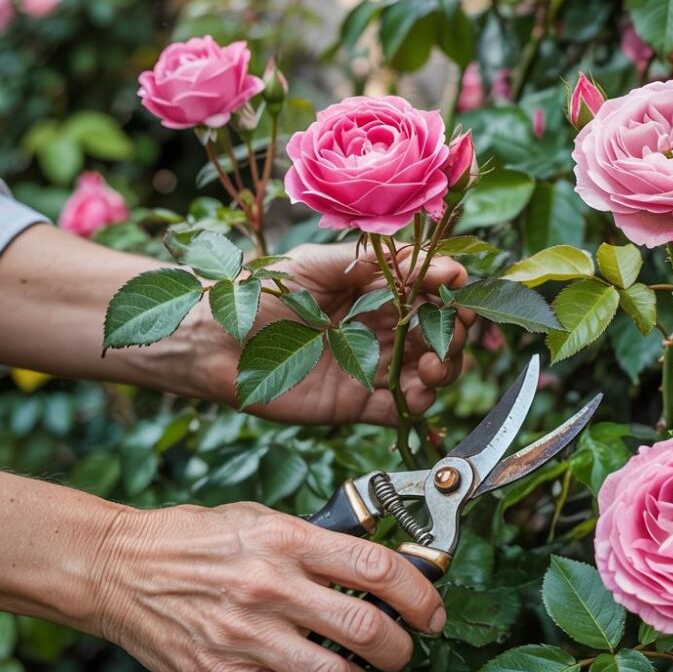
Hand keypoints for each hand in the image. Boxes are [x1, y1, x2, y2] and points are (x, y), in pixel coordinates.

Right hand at [93, 502, 446, 671]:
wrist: (119, 565)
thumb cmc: (195, 537)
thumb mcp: (262, 517)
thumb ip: (316, 540)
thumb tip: (372, 565)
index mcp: (288, 540)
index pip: (375, 567)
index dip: (419, 592)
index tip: (432, 611)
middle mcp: (271, 586)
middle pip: (365, 627)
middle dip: (400, 647)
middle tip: (401, 650)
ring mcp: (243, 634)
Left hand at [198, 241, 473, 425]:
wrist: (213, 339)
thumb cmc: (260, 290)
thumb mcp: (320, 263)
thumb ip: (379, 263)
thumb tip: (441, 264)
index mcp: (375, 293)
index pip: (430, 294)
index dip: (451, 294)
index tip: (459, 293)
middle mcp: (379, 330)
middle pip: (438, 336)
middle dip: (455, 334)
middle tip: (454, 333)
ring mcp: (369, 368)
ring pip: (428, 373)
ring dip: (445, 369)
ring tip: (435, 365)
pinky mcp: (354, 403)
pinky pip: (398, 408)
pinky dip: (417, 402)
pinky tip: (417, 390)